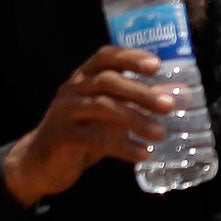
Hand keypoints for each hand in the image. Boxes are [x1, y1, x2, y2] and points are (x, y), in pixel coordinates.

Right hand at [2, 46, 175, 206]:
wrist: (39, 163)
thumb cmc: (82, 131)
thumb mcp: (109, 114)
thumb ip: (137, 102)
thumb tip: (180, 94)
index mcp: (84, 76)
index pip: (106, 56)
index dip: (131, 57)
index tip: (157, 64)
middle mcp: (72, 88)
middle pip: (108, 81)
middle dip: (141, 92)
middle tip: (169, 105)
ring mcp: (64, 111)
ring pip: (103, 108)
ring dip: (136, 120)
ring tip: (160, 133)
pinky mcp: (62, 137)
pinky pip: (95, 138)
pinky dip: (123, 147)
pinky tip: (143, 154)